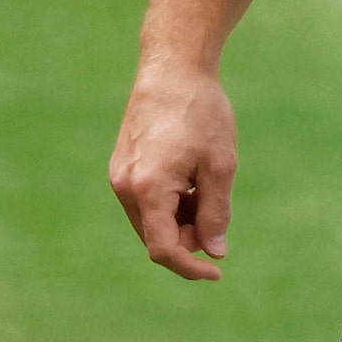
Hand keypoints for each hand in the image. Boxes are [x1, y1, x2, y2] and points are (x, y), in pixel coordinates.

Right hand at [108, 64, 237, 279]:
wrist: (172, 70)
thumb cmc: (201, 114)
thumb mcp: (221, 165)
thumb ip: (216, 212)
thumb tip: (213, 251)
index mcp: (147, 190)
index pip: (164, 249)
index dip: (190, 267)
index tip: (217, 271)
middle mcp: (125, 188)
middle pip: (156, 237)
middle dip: (188, 240)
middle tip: (218, 217)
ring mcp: (120, 177)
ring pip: (151, 220)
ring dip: (180, 221)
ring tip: (208, 190)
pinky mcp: (122, 166)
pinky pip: (145, 201)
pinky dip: (170, 204)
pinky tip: (193, 181)